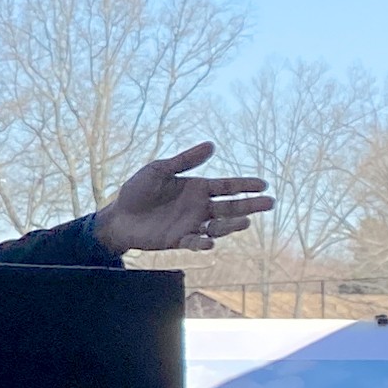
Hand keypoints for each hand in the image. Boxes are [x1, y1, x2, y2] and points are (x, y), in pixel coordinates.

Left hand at [92, 142, 275, 253]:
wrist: (117, 215)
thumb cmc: (137, 190)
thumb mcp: (159, 170)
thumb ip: (184, 161)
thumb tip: (211, 145)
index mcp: (197, 188)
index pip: (227, 186)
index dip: (245, 185)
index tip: (263, 185)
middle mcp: (199, 207)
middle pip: (230, 206)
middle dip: (250, 205)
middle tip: (269, 203)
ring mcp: (191, 224)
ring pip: (218, 226)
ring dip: (232, 225)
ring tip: (245, 222)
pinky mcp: (178, 240)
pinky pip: (195, 242)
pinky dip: (203, 242)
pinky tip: (209, 241)